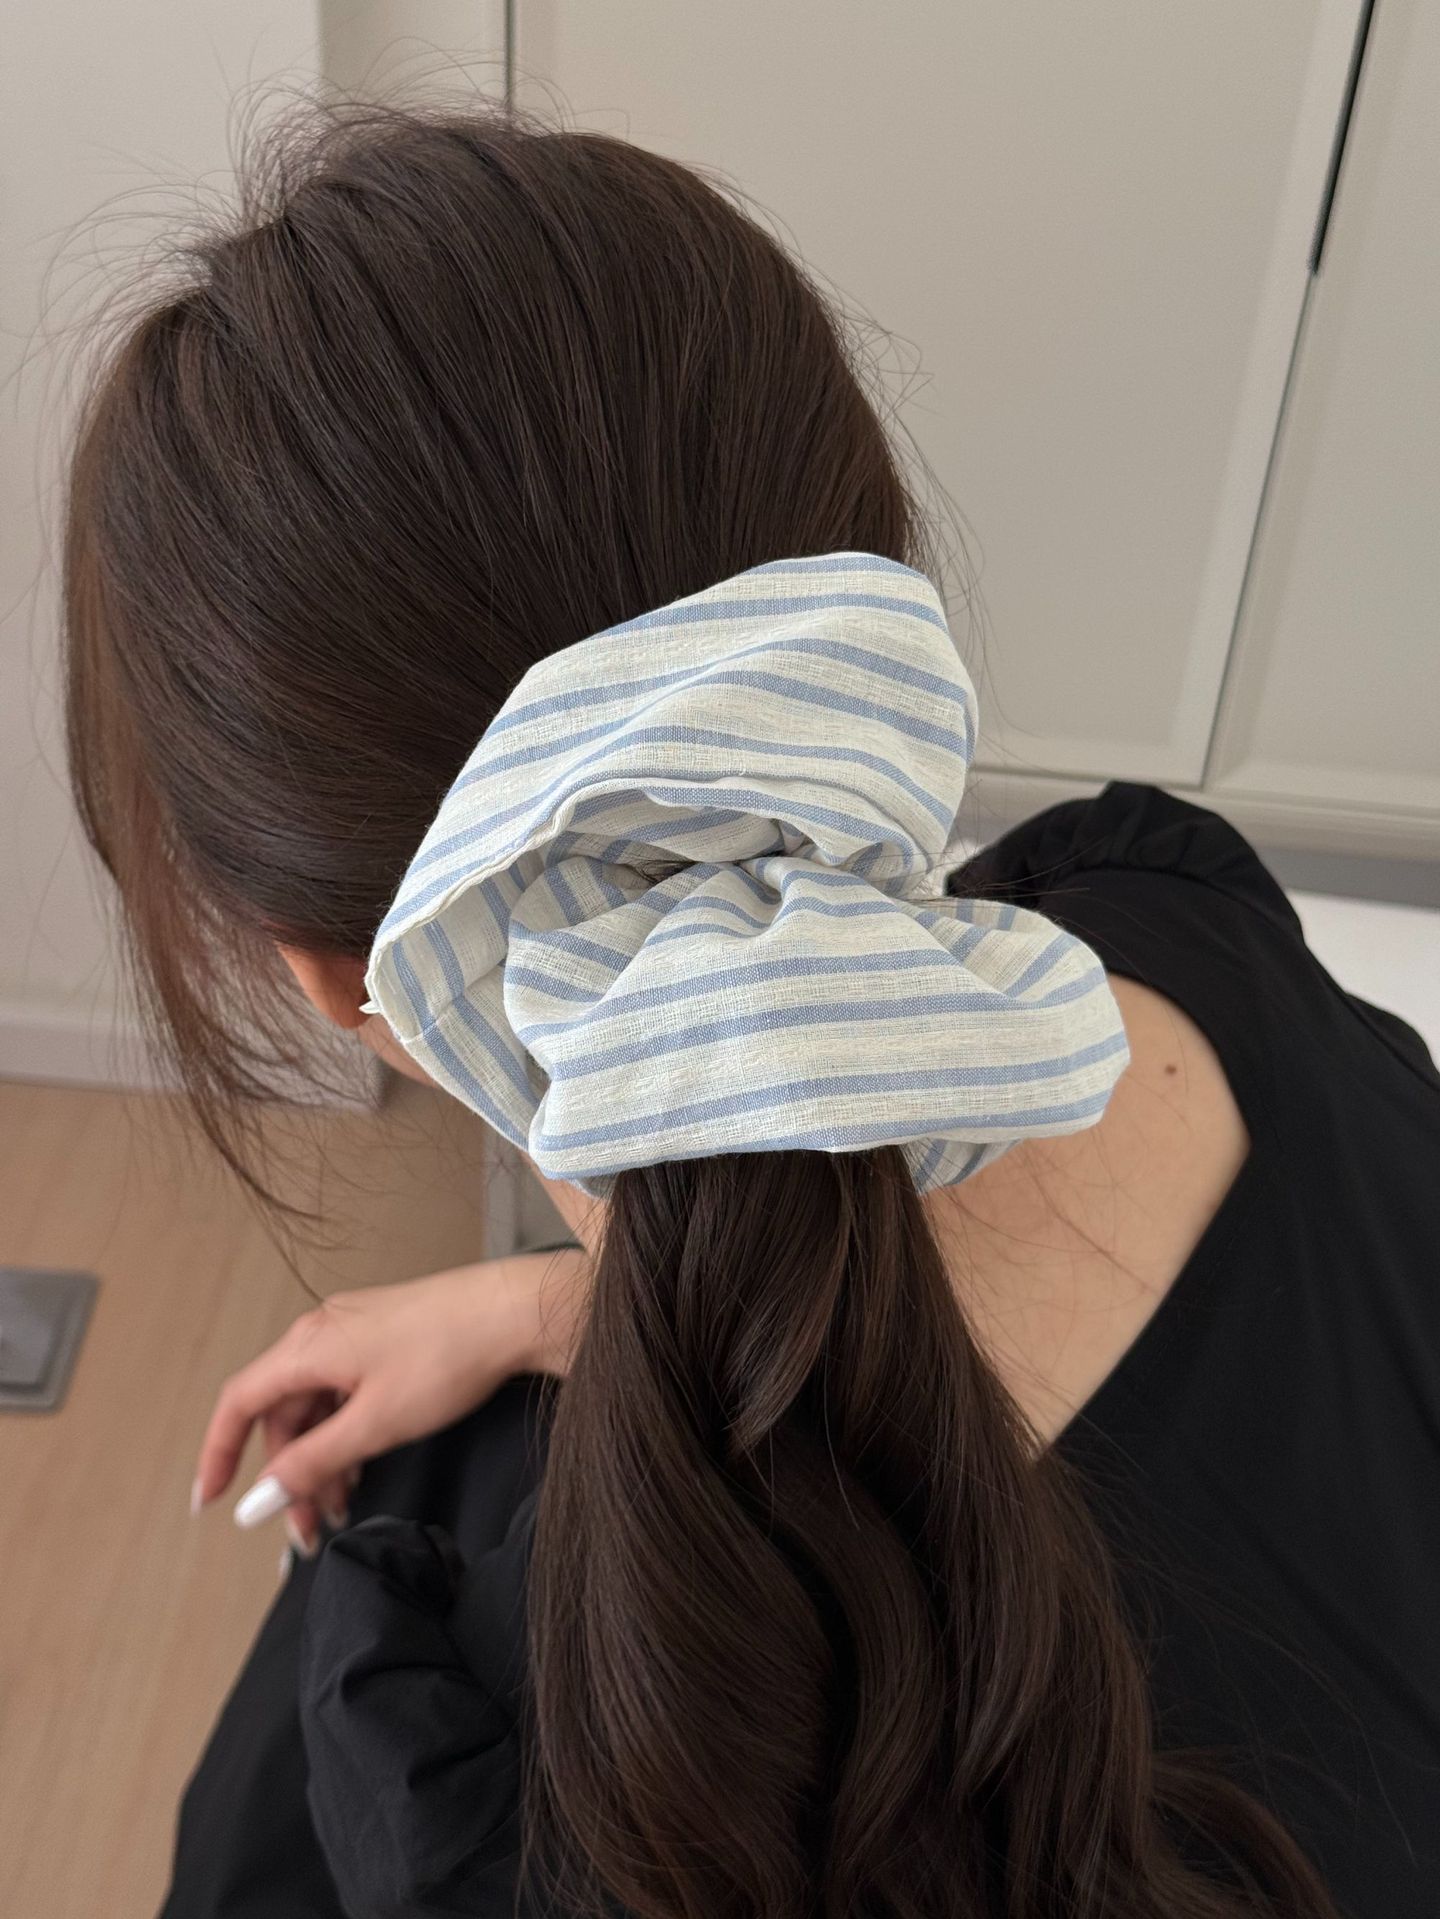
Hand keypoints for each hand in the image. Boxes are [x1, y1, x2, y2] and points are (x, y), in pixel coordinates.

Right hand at [191, 1247, 589, 1553]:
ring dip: (322, 1461)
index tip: (210, 1502)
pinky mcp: (384, 1339)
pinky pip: (345, 1394)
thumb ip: (312, 1464)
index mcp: (308, 1346)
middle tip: (310, 1530)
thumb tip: (258, 1500)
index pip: (239, 1403)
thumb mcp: (375, 1424)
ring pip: (317, 1408)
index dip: (218, 1454)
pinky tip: (363, 1468)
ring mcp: (355, 1334)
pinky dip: (346, 1435)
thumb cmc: (449, 1355)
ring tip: (344, 1508)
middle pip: (282, 1414)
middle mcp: (322, 1334)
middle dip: (289, 1476)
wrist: (515, 1312)